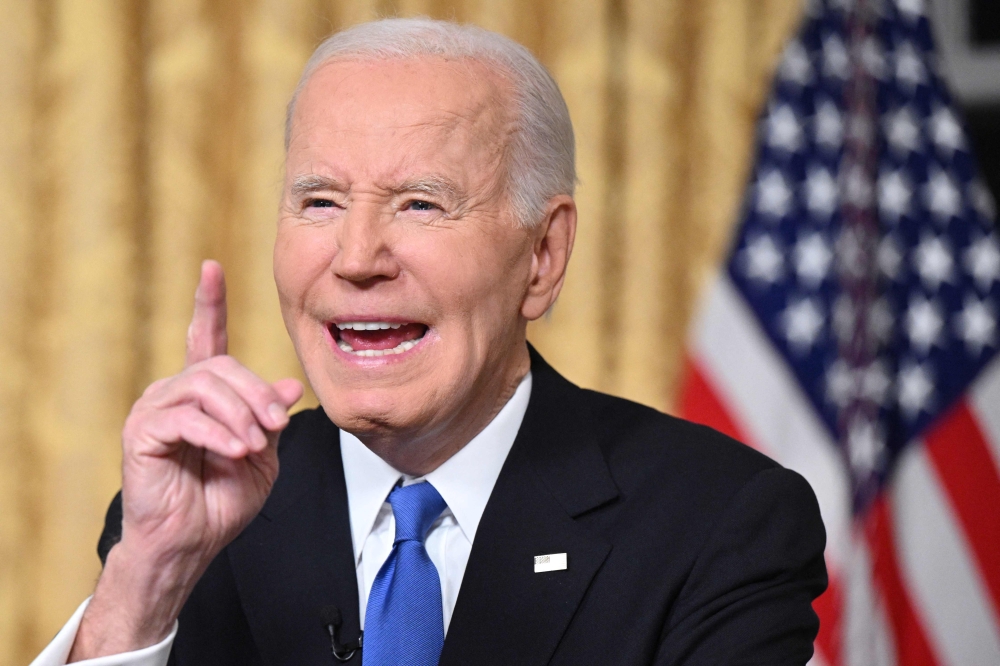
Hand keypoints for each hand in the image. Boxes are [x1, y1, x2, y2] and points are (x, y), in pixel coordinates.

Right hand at [69, 261, 303, 660]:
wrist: (193, 540)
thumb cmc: (224, 499)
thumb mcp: (263, 454)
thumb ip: (271, 417)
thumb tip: (288, 385)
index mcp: (205, 392)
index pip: (208, 337)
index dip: (210, 303)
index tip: (212, 267)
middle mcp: (176, 391)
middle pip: (223, 366)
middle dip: (256, 395)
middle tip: (274, 426)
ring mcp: (155, 408)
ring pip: (206, 387)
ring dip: (240, 415)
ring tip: (253, 446)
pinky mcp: (142, 431)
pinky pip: (187, 417)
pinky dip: (217, 434)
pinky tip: (233, 452)